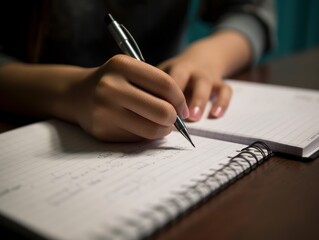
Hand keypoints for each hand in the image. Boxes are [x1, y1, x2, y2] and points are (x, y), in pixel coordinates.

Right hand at [71, 54, 188, 141]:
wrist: (76, 95)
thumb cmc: (113, 81)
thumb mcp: (131, 70)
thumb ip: (156, 85)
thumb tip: (182, 112)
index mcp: (121, 65)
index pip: (166, 84)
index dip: (181, 99)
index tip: (183, 108)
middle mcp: (110, 87)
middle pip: (162, 111)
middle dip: (174, 118)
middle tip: (173, 118)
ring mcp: (104, 111)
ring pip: (152, 129)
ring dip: (163, 130)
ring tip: (160, 124)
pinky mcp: (102, 131)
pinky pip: (138, 139)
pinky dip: (146, 135)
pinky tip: (140, 127)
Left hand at [158, 40, 231, 120]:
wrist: (203, 58)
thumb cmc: (177, 74)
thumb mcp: (166, 74)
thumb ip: (157, 88)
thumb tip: (146, 111)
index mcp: (176, 68)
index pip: (168, 79)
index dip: (164, 94)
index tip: (159, 109)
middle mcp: (192, 70)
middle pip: (185, 78)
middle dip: (178, 95)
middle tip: (174, 113)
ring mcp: (207, 76)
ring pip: (205, 85)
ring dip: (199, 101)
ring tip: (194, 118)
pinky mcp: (220, 83)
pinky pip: (226, 91)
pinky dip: (222, 102)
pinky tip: (215, 114)